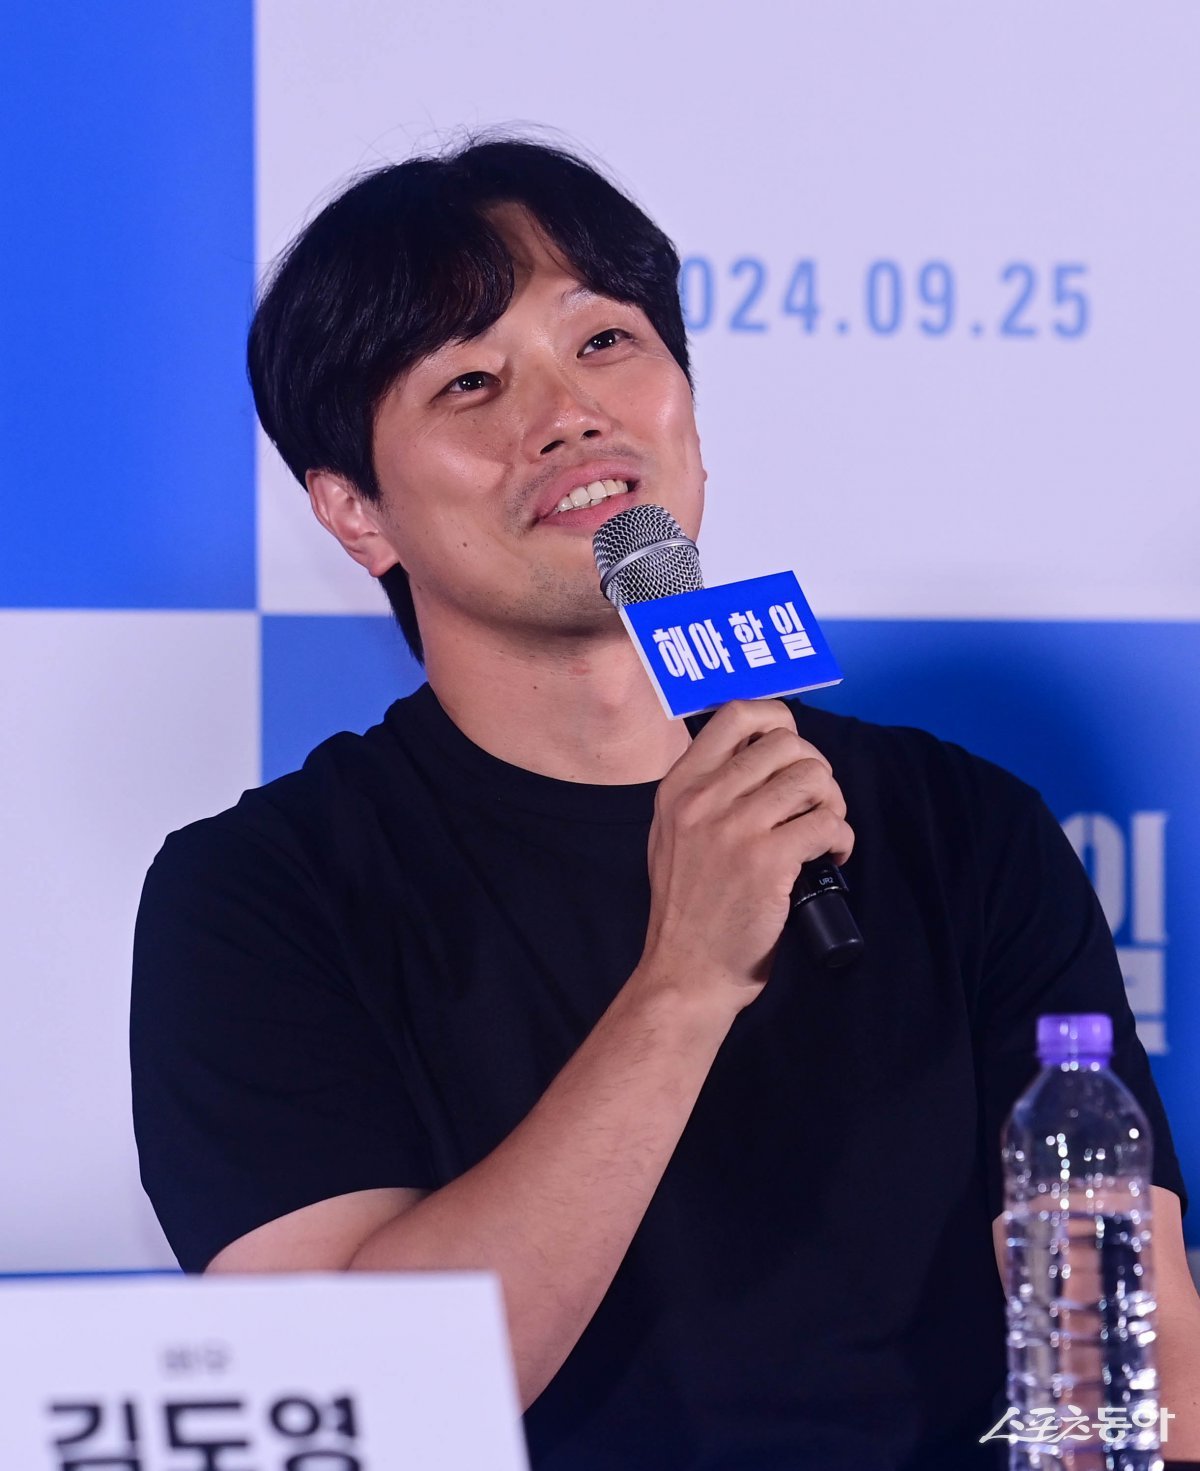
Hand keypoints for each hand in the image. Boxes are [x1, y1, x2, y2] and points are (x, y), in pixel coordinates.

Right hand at [641, 700, 853, 1008]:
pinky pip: (826, 824)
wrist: (687, 971)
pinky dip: (842, 839)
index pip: (736, 715)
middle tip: (816, 804)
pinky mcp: (767, 861)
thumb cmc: (687, 909)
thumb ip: (700, 793)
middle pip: (786, 744)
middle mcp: (703, 798)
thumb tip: (754, 756)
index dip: (778, 719)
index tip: (792, 751)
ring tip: (824, 831)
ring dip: (832, 803)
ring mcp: (734, 827)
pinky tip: (832, 858)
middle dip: (815, 770)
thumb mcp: (670, 835)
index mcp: (678, 787)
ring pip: (812, 778)